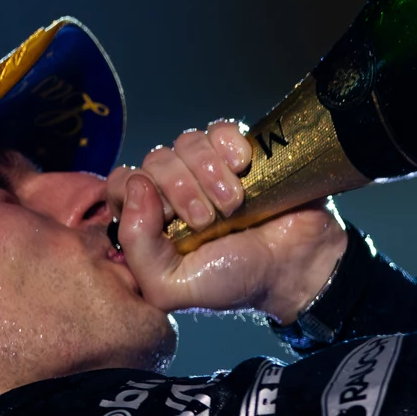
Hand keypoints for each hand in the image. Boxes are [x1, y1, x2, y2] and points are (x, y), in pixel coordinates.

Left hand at [106, 122, 348, 322]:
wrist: (295, 265)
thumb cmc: (234, 280)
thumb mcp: (172, 286)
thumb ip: (138, 249)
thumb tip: (136, 187)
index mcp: (151, 222)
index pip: (120, 184)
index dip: (140, 195)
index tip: (170, 219)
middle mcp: (174, 191)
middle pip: (155, 159)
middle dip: (182, 189)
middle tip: (209, 219)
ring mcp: (206, 169)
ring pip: (186, 142)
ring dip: (209, 172)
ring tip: (235, 201)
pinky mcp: (238, 152)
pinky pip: (219, 129)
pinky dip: (229, 144)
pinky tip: (245, 165)